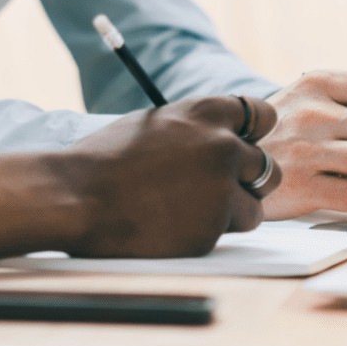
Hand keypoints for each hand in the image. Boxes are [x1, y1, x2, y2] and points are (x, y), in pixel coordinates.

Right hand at [56, 95, 280, 257]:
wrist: (78, 197)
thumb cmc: (106, 159)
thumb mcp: (155, 124)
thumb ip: (194, 128)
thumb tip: (220, 135)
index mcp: (205, 113)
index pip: (262, 115)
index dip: (253, 133)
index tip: (245, 144)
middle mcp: (222, 147)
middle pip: (268, 166)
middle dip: (249, 179)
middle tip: (220, 187)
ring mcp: (221, 190)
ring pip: (255, 206)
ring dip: (233, 210)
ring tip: (191, 209)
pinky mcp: (214, 228)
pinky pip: (228, 232)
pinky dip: (209, 232)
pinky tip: (174, 224)